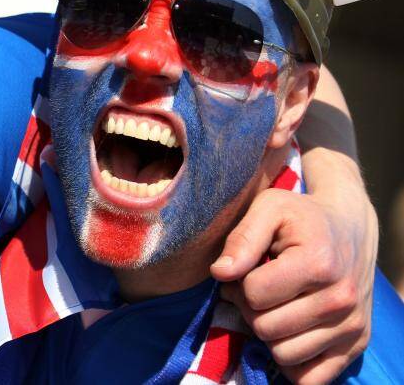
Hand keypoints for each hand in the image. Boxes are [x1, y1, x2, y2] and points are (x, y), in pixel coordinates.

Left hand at [211, 169, 375, 383]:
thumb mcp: (268, 208)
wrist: (350, 228)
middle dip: (252, 308)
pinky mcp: (357, 344)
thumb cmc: (301, 217)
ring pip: (283, 354)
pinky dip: (293, 362)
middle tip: (259, 288)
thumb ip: (241, 238)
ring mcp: (351, 325)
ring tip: (275, 306)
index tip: (247, 269)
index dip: (240, 282)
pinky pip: (311, 379)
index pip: (254, 294)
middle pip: (266, 328)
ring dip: (269, 334)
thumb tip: (220, 273)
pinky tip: (289, 332)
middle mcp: (340, 298)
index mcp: (318, 263)